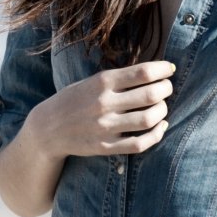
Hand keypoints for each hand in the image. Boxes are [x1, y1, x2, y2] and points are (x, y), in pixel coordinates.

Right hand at [22, 60, 175, 160]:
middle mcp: (104, 103)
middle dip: (166, 89)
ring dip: (163, 110)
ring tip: (162, 107)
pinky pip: (140, 143)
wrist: (47, 129)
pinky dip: (157, 134)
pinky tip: (160, 126)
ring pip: (149, 119)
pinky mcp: (106, 147)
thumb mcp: (91, 81)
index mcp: (101, 82)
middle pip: (151, 94)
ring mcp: (105, 127)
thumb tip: (154, 73)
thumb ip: (118, 78)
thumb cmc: (73, 100)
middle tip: (167, 88)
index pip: (143, 72)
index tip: (169, 69)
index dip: (163, 69)